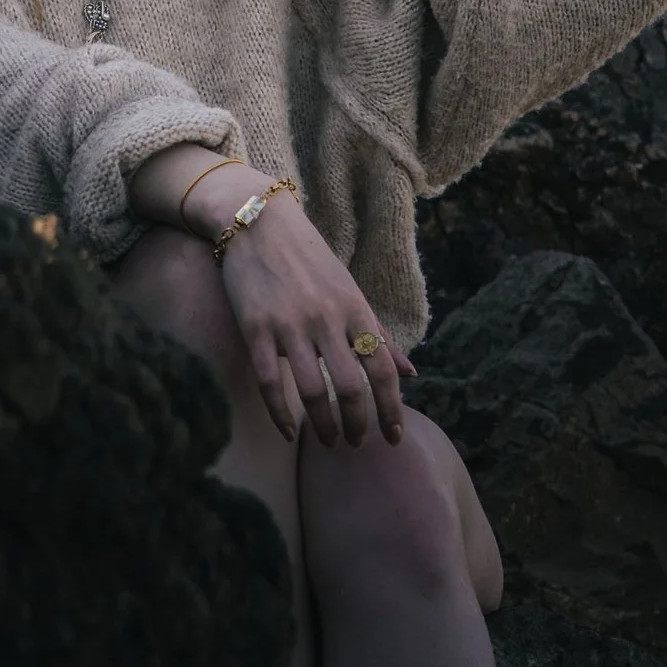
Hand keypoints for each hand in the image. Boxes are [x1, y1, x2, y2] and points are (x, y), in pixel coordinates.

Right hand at [216, 192, 414, 446]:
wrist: (257, 223)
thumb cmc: (308, 260)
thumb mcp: (350, 292)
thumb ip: (379, 335)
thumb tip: (411, 373)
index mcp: (355, 309)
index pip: (382, 368)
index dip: (391, 408)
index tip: (393, 437)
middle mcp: (326, 319)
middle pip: (350, 386)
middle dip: (357, 422)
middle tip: (357, 443)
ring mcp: (289, 324)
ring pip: (312, 390)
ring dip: (323, 425)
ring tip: (328, 441)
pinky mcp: (255, 328)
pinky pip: (269, 381)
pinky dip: (280, 413)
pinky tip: (286, 432)